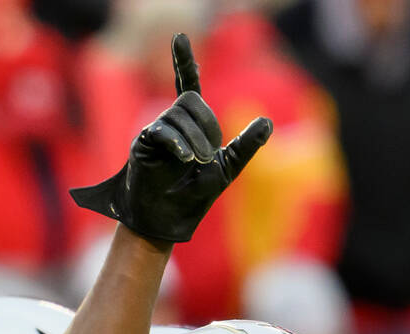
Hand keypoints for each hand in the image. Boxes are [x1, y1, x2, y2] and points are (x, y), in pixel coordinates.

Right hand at [69, 33, 272, 242]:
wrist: (170, 219)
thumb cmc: (196, 195)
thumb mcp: (229, 168)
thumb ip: (246, 145)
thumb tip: (267, 121)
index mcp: (190, 124)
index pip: (187, 84)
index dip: (183, 61)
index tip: (180, 37)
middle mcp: (170, 122)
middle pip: (190, 100)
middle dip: (207, 125)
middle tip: (209, 154)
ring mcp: (154, 132)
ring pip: (177, 114)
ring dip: (195, 140)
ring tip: (198, 163)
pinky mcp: (142, 145)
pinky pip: (161, 131)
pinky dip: (177, 143)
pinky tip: (185, 158)